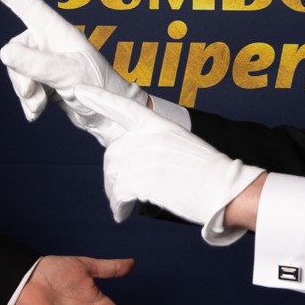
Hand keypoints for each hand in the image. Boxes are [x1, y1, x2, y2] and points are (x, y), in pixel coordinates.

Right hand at [0, 0, 145, 144]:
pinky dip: (28, 102)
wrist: (109, 118)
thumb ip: (37, 63)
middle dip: (20, 75)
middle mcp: (50, 44)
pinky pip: (24, 87)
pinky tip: (37, 112)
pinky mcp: (45, 81)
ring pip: (17, 72)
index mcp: (58, 33)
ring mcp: (47, 63)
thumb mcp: (68, 74)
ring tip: (40, 104)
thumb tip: (5, 53)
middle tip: (34, 92)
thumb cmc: (100, 88)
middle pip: (16, 51)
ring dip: (25, 92)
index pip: (31, 8)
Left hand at [77, 91, 261, 225]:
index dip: (100, 98)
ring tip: (122, 205)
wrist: (224, 188)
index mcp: (158, 124)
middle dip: (113, 174)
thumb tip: (135, 159)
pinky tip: (122, 214)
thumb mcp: (180, 144)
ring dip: (115, 193)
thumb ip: (155, 144)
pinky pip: (118, 194)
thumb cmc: (209, 171)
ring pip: (113, 174)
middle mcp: (148, 137)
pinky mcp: (141, 180)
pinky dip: (118, 206)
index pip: (123, 106)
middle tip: (119, 192)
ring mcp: (144, 157)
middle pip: (113, 153)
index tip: (79, 90)